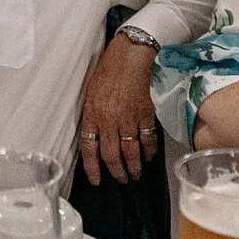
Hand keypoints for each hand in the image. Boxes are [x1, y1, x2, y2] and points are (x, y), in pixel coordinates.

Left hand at [75, 33, 160, 183]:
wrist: (129, 58)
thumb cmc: (106, 71)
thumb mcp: (89, 94)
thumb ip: (91, 117)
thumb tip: (92, 136)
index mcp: (92, 116)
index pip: (89, 149)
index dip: (92, 168)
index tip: (96, 180)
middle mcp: (109, 121)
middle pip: (112, 155)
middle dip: (117, 172)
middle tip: (121, 180)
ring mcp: (128, 119)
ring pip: (131, 151)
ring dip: (134, 167)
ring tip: (135, 175)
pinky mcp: (145, 115)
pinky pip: (147, 139)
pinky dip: (149, 151)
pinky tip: (149, 157)